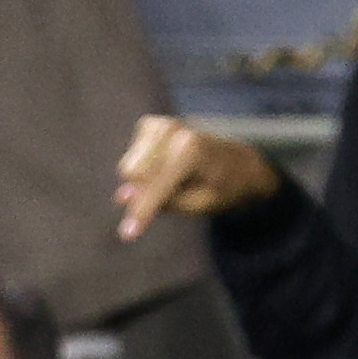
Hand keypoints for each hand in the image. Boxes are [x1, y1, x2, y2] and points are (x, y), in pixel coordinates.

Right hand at [115, 114, 282, 239]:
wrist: (237, 160)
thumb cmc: (221, 186)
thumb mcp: (200, 204)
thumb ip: (162, 202)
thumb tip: (120, 196)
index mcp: (190, 150)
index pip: (155, 185)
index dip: (141, 212)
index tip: (128, 235)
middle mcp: (172, 130)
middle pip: (134, 174)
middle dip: (144, 195)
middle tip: (173, 198)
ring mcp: (159, 124)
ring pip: (130, 169)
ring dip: (146, 183)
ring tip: (176, 180)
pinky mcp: (150, 124)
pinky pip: (132, 160)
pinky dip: (146, 171)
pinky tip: (167, 169)